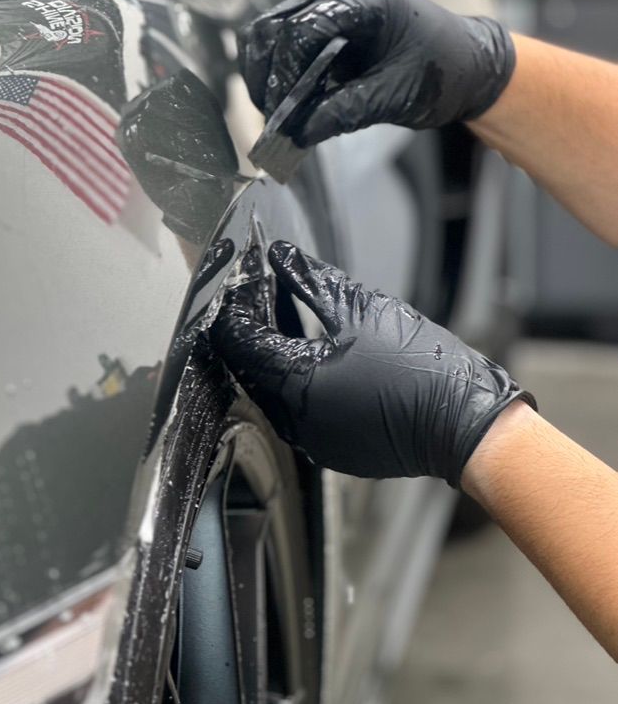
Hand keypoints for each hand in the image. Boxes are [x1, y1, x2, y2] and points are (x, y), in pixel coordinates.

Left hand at [211, 241, 535, 486]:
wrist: (466, 425)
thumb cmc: (421, 369)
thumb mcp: (361, 309)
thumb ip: (310, 280)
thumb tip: (278, 254)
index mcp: (294, 386)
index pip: (237, 341)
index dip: (235, 304)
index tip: (245, 279)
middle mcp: (293, 422)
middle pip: (249, 367)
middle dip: (253, 326)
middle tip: (263, 289)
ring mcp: (312, 442)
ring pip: (272, 390)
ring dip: (273, 353)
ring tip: (286, 313)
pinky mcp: (332, 449)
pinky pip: (297, 410)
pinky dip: (296, 379)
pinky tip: (313, 351)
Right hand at [239, 0, 515, 144]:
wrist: (468, 65)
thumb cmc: (444, 72)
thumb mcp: (395, 97)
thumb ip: (343, 112)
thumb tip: (296, 133)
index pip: (300, 29)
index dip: (283, 74)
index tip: (279, 113)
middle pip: (274, 26)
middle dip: (266, 76)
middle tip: (271, 120)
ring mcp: (328, 0)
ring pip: (271, 32)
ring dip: (267, 74)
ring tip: (276, 114)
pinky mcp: (324, 18)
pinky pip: (286, 41)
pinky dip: (279, 71)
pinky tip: (287, 101)